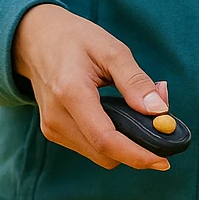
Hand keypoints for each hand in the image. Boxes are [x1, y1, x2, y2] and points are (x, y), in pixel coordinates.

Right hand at [12, 4, 170, 170]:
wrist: (34, 39)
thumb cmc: (74, 39)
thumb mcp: (111, 49)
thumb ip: (135, 81)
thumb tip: (159, 111)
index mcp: (70, 93)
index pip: (106, 140)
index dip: (138, 155)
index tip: (164, 160)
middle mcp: (57, 117)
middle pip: (105, 154)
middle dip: (136, 151)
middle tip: (161, 134)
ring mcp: (52, 127)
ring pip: (99, 155)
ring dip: (123, 146)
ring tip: (138, 120)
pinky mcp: (53, 132)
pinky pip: (90, 148)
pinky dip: (110, 142)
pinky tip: (117, 120)